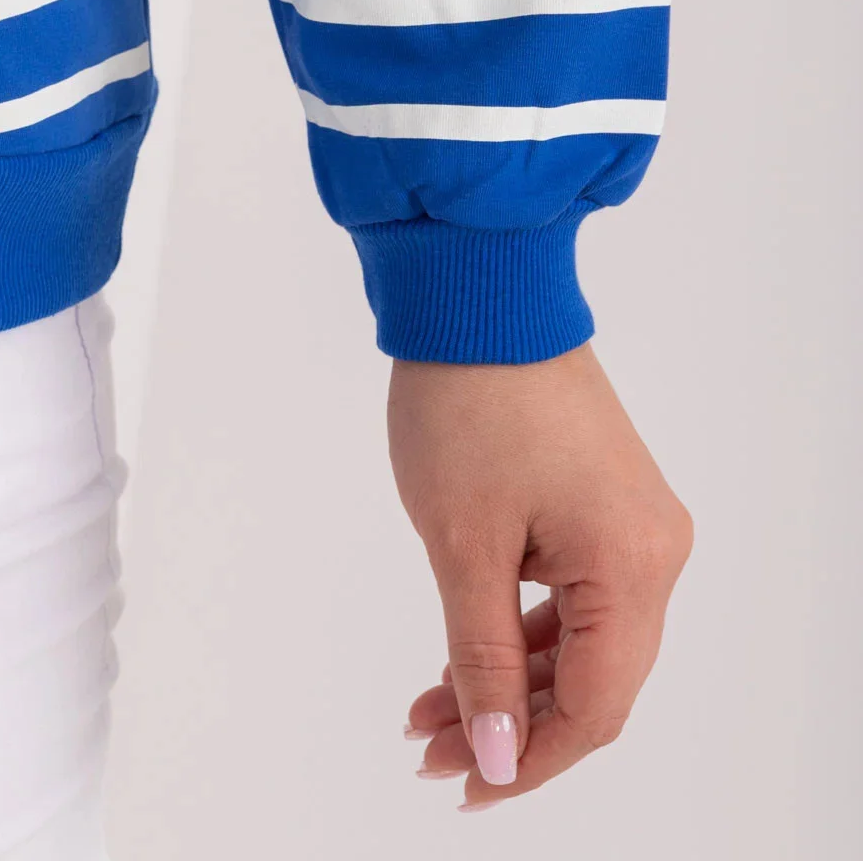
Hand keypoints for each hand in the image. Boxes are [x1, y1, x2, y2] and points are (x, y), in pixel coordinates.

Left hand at [390, 343, 690, 810]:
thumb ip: (481, 659)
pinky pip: (572, 593)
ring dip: (506, 680)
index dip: (531, 761)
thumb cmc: (467, 405)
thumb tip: (499, 756)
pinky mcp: (603, 501)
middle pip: (592, 679)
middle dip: (510, 725)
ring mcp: (633, 523)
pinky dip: (516, 629)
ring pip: (577, 639)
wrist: (478, 294)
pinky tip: (458, 658)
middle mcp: (654, 550)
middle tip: (429, 753)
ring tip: (426, 712)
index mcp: (634, 565)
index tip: (465, 786)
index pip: (595, 706)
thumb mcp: (463, 545)